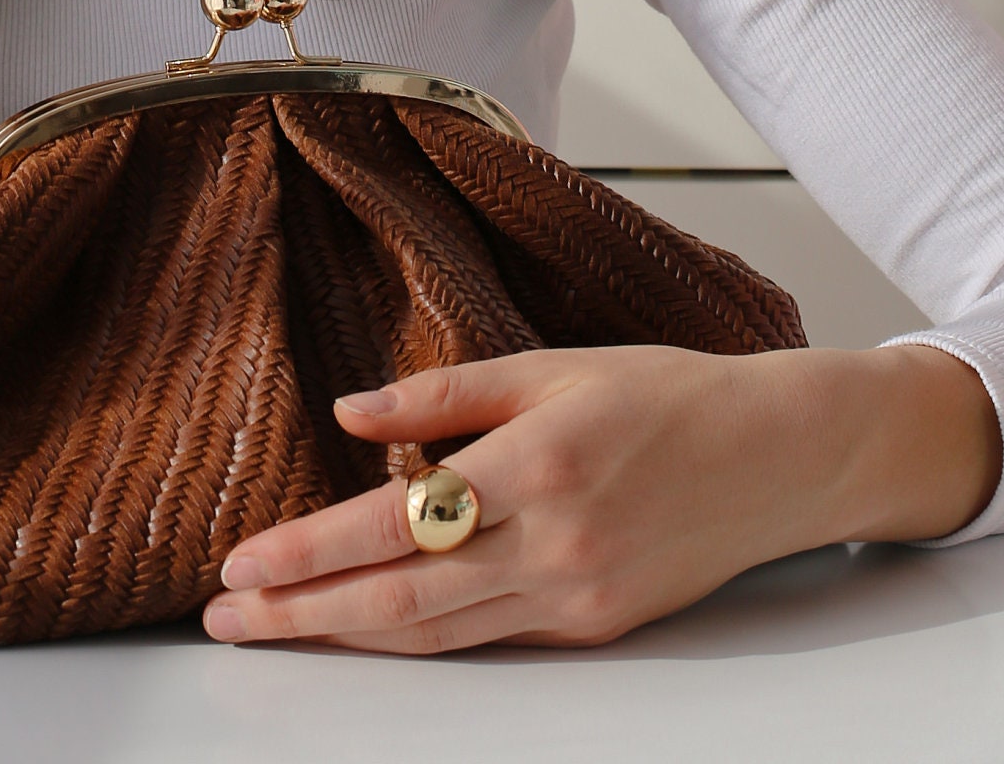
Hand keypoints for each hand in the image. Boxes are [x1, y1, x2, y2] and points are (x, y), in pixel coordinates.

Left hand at [203, 340, 1001, 654]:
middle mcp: (552, 544)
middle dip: (303, 614)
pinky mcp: (595, 628)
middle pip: (400, 597)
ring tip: (276, 629)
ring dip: (346, 634)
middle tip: (226, 619)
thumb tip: (352, 412)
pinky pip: (487, 637)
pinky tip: (368, 623)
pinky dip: (419, 634)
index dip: (308, 550)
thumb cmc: (664, 393)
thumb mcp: (551, 365)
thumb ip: (445, 393)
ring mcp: (575, 597)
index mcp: (535, 464)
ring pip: (437, 632)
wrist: (777, 457)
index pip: (392, 524)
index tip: (241, 564)